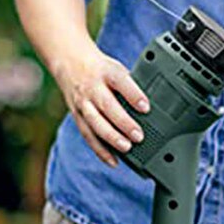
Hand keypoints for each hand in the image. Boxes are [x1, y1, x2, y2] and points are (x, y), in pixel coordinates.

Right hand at [54, 47, 148, 166]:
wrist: (71, 63)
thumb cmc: (102, 69)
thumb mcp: (117, 69)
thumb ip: (131, 86)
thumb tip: (153, 106)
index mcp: (107, 72)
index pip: (121, 83)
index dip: (133, 95)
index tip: (146, 107)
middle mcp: (93, 88)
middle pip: (107, 106)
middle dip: (123, 123)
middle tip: (139, 136)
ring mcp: (83, 102)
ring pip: (96, 123)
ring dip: (111, 138)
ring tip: (127, 148)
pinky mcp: (77, 115)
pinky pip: (88, 135)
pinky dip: (100, 150)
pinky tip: (113, 160)